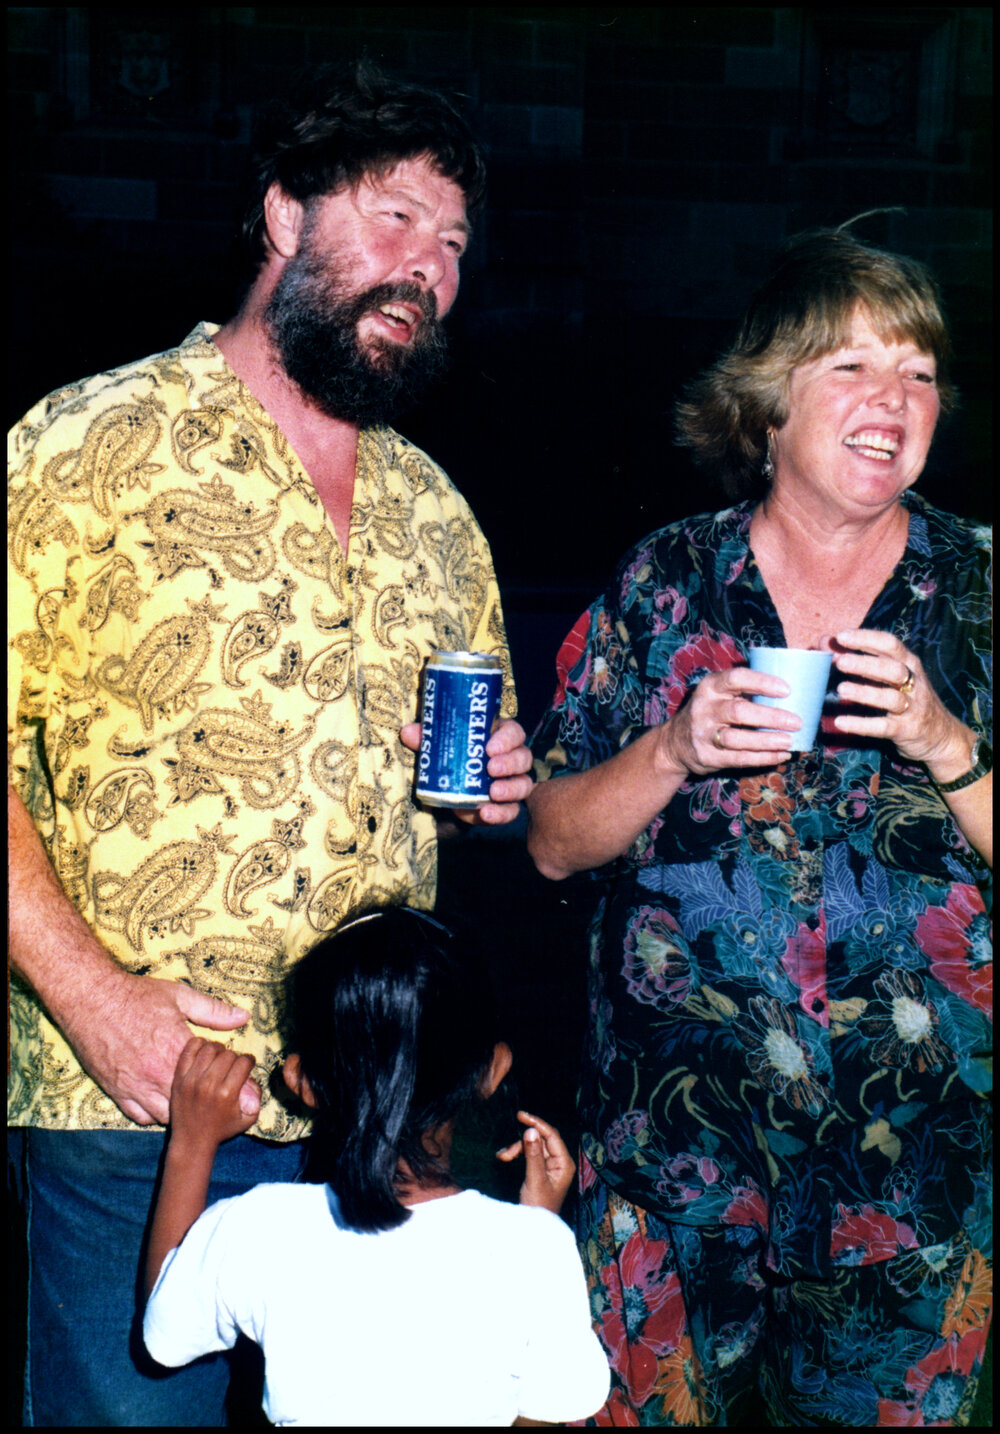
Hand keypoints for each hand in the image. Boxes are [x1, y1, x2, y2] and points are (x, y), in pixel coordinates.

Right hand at [63, 971, 257, 1126]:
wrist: (90, 999)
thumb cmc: (135, 996)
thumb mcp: (179, 996)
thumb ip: (212, 1011)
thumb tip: (242, 1018)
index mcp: (176, 1049)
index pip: (211, 1075)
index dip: (223, 1078)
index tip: (229, 1077)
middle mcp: (157, 1073)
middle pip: (191, 1102)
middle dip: (204, 1099)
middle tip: (211, 1093)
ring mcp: (135, 1085)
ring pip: (166, 1115)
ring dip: (179, 1110)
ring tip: (187, 1099)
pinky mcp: (116, 1091)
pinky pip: (139, 1117)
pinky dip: (152, 1115)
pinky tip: (160, 1102)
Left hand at [169, 1037, 259, 1153]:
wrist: (192, 1141)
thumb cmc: (221, 1129)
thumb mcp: (247, 1119)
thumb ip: (257, 1099)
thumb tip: (255, 1078)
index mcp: (227, 1093)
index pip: (243, 1062)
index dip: (249, 1060)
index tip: (247, 1064)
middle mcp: (209, 1084)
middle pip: (228, 1054)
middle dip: (235, 1057)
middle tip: (233, 1064)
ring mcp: (192, 1080)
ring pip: (210, 1048)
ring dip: (219, 1049)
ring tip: (219, 1057)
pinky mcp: (179, 1078)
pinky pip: (190, 1050)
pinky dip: (199, 1044)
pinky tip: (205, 1051)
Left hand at [399, 718, 533, 825]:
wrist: (449, 790)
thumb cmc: (451, 758)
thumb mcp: (439, 747)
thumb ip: (427, 739)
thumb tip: (409, 732)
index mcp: (498, 737)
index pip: (513, 732)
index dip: (506, 738)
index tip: (489, 748)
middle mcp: (511, 759)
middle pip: (523, 757)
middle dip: (510, 763)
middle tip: (491, 768)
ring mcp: (512, 784)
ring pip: (523, 785)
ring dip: (510, 789)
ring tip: (493, 793)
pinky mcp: (506, 807)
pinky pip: (511, 811)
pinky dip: (500, 814)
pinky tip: (486, 814)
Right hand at [497, 1111, 574, 1213]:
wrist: (534, 1228)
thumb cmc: (539, 1208)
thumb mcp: (535, 1180)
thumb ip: (533, 1155)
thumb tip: (531, 1131)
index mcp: (564, 1163)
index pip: (552, 1135)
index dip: (537, 1123)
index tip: (520, 1116)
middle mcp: (559, 1162)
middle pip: (541, 1139)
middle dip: (522, 1142)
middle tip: (505, 1152)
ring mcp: (550, 1165)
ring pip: (532, 1146)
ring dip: (517, 1149)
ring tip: (503, 1157)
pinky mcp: (541, 1169)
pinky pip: (529, 1154)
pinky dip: (517, 1154)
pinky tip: (505, 1158)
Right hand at [659, 666, 799, 776]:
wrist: (675, 742)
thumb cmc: (710, 711)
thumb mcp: (717, 693)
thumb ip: (744, 690)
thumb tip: (791, 691)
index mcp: (710, 687)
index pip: (736, 678)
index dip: (761, 683)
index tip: (786, 690)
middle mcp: (704, 708)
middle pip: (738, 711)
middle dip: (770, 717)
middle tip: (796, 721)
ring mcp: (703, 734)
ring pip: (737, 738)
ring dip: (766, 741)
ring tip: (789, 741)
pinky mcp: (708, 756)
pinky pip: (738, 758)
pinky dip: (763, 758)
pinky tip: (781, 755)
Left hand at [830, 629, 974, 777]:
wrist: (939, 735)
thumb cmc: (905, 697)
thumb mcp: (887, 676)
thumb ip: (858, 658)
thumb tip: (825, 642)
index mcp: (908, 664)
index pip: (890, 644)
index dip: (866, 638)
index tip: (841, 636)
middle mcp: (913, 682)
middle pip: (892, 669)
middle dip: (865, 664)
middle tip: (839, 662)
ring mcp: (912, 707)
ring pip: (890, 697)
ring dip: (864, 692)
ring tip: (840, 689)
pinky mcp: (906, 730)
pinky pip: (883, 727)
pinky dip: (862, 724)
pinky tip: (840, 722)